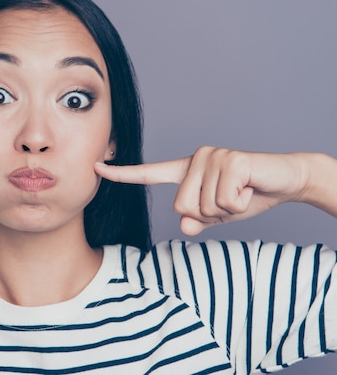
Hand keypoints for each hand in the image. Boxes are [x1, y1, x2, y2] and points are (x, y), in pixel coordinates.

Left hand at [95, 147, 311, 235]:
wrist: (286, 181)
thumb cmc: (249, 195)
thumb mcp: (219, 214)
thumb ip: (199, 220)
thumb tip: (184, 226)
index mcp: (186, 171)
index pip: (150, 174)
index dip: (123, 175)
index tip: (97, 168)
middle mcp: (195, 159)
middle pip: (182, 206)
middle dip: (208, 214)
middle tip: (231, 198)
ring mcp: (211, 157)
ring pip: (203, 207)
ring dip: (226, 208)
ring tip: (241, 191)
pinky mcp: (230, 160)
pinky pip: (224, 201)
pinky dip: (241, 203)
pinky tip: (250, 188)